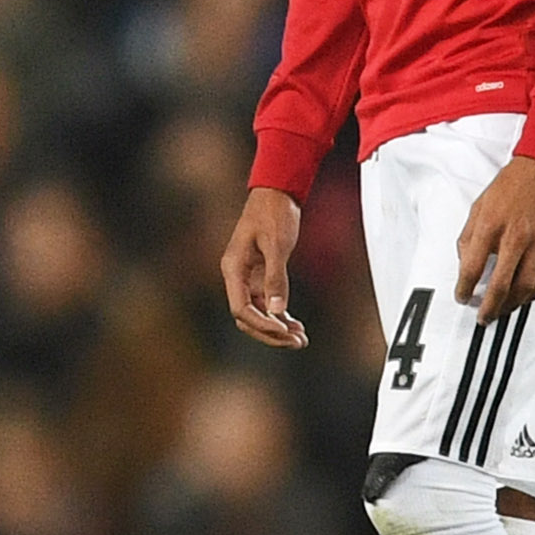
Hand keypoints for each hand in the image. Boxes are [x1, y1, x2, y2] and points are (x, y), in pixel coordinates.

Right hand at [220, 186, 308, 348]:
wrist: (276, 192)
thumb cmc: (273, 213)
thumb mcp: (276, 245)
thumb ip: (275, 278)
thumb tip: (277, 311)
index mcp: (233, 268)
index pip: (241, 309)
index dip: (262, 325)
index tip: (285, 332)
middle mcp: (237, 276)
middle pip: (247, 318)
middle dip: (270, 333)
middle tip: (297, 342)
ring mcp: (248, 277)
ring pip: (258, 313)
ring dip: (277, 328)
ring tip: (301, 338)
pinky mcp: (260, 275)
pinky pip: (267, 303)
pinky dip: (280, 316)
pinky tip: (296, 325)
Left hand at [456, 155, 534, 321]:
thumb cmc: (510, 185)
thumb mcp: (479, 205)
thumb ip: (468, 236)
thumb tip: (464, 264)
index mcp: (490, 225)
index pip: (471, 268)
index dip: (464, 289)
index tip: (461, 298)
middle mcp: (515, 236)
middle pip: (501, 285)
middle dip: (489, 308)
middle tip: (482, 318)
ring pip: (526, 287)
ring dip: (512, 305)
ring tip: (503, 311)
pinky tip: (525, 297)